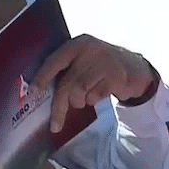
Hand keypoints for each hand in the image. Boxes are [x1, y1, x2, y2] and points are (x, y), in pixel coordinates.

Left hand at [32, 34, 155, 132]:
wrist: (135, 68)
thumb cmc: (100, 67)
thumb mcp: (83, 60)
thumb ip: (66, 70)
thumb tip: (40, 91)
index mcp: (77, 44)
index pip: (55, 60)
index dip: (43, 77)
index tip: (33, 91)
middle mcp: (89, 49)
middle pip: (66, 82)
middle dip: (59, 106)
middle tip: (55, 124)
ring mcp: (104, 62)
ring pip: (79, 91)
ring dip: (79, 101)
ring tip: (86, 98)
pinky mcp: (116, 76)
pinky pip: (95, 96)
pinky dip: (94, 100)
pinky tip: (99, 94)